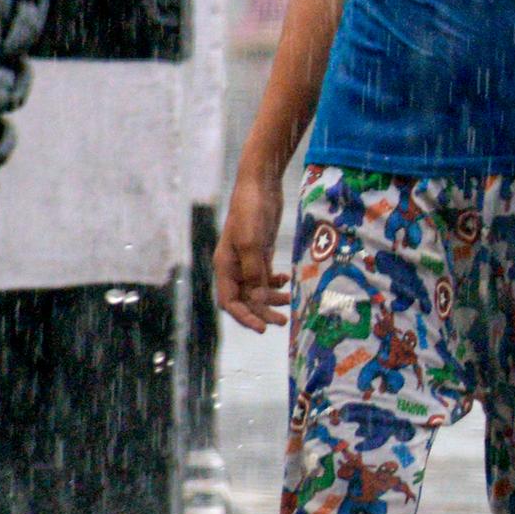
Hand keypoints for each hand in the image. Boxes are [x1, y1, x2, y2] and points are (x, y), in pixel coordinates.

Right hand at [215, 176, 291, 332]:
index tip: (263, 328)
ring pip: (256, 288)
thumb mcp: (251, 242)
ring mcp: (246, 259)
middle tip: (283, 321)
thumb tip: (259, 298)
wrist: (259, 185)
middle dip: (262, 312)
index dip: (245, 317)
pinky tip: (286, 280)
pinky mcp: (259, 251)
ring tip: (289, 301)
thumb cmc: (251, 211)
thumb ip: (254, 271)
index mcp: (225, 266)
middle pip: (245, 299)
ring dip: (271, 298)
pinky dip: (274, 282)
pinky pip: (264, 275)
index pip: (230, 302)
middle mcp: (233, 266)